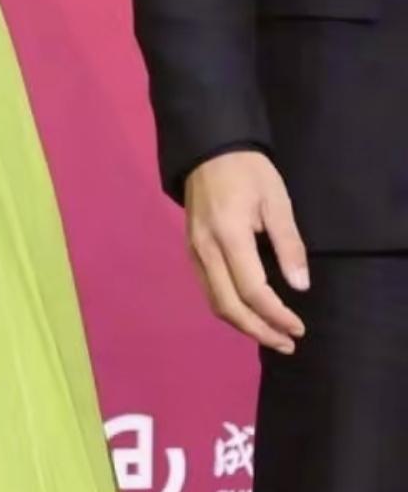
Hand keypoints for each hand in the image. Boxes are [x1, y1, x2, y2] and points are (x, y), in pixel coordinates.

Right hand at [185, 151, 309, 354]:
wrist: (208, 148)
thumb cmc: (248, 171)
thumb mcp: (277, 200)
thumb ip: (288, 244)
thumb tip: (299, 286)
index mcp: (229, 234)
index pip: (252, 289)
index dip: (276, 314)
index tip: (299, 327)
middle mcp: (205, 249)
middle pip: (228, 305)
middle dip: (259, 330)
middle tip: (287, 343)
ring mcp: (193, 251)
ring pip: (215, 302)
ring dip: (244, 325)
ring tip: (272, 335)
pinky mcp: (191, 250)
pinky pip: (209, 289)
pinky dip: (230, 308)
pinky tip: (250, 313)